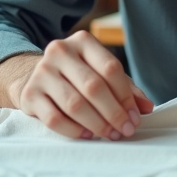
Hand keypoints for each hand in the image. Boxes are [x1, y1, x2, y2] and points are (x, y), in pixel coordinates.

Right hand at [10, 31, 153, 140]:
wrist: (35, 77)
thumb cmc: (77, 76)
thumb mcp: (101, 74)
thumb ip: (125, 88)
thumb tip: (146, 107)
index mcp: (82, 41)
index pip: (110, 68)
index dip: (126, 96)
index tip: (135, 117)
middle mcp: (60, 51)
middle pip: (93, 86)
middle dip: (114, 113)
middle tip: (125, 130)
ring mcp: (41, 72)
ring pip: (74, 104)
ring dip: (97, 124)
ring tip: (110, 135)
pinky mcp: (29, 94)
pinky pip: (54, 119)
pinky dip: (74, 131)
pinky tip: (87, 135)